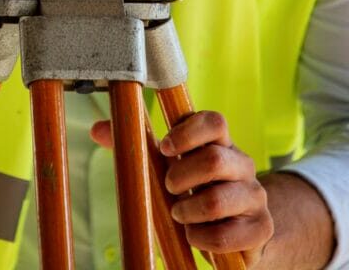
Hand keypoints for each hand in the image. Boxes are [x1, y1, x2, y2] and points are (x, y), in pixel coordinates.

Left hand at [91, 111, 273, 266]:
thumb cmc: (194, 190)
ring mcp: (255, 195)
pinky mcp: (262, 228)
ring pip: (219, 199)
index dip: (187, 132)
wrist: (236, 231)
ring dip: (189, 211)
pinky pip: (230, 235)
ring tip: (178, 214)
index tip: (164, 148)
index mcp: (219, 142)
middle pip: (215, 159)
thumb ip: (136, 146)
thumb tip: (98, 129)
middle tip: (169, 188)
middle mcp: (242, 163)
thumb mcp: (167, 167)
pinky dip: (203, 239)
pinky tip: (194, 236)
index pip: (214, 121)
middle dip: (181, 176)